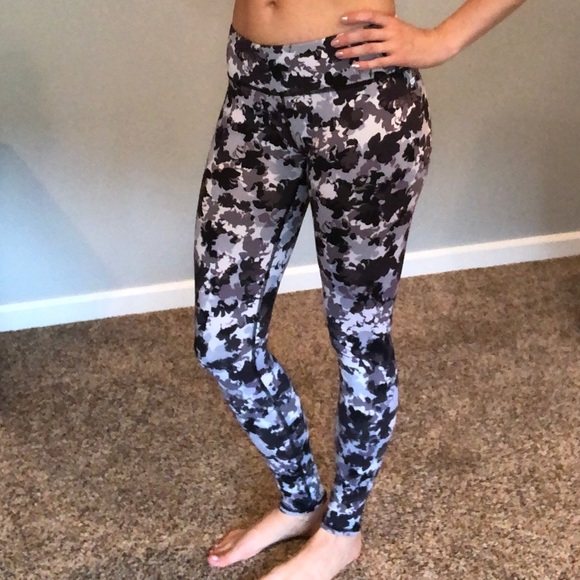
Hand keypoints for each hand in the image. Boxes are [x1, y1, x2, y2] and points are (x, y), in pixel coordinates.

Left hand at [331, 10, 456, 69]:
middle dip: (348, 38)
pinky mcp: (396, 59)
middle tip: (334, 42)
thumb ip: (386, 26)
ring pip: (368, 48)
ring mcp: (393, 46)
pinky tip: (355, 65)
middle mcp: (391, 32)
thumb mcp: (400, 27)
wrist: (433, 46)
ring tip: (340, 54)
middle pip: (365, 33)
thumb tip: (371, 26)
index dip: (355, 17)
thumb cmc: (415, 37)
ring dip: (352, 51)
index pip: (370, 16)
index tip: (342, 20)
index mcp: (391, 22)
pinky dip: (365, 64)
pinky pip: (378, 62)